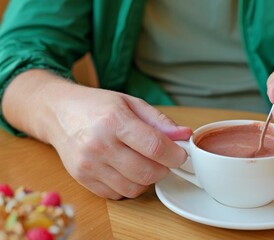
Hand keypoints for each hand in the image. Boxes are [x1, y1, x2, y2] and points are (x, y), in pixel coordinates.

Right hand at [47, 86, 191, 198]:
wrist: (58, 113)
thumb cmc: (96, 106)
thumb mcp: (131, 103)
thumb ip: (160, 121)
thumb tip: (185, 135)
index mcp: (114, 121)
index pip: (154, 147)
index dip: (175, 155)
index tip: (181, 155)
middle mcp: (99, 145)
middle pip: (146, 172)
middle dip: (164, 169)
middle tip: (165, 160)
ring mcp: (89, 165)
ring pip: (133, 188)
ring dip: (148, 180)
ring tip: (145, 164)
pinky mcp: (82, 179)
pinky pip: (117, 194)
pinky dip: (129, 186)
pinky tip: (128, 170)